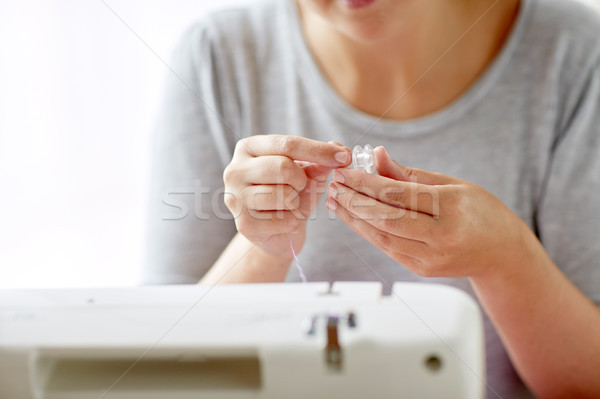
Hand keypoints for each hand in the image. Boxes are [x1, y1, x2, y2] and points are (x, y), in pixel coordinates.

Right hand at [224, 135, 350, 257]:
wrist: (278, 233)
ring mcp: (235, 198)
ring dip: (296, 202)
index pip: (288, 144)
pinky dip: (293, 221)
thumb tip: (342, 148)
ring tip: (289, 204)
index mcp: (249, 148)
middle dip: (302, 180)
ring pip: (282, 194)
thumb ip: (321, 161)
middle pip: (283, 167)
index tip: (344, 156)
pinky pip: (283, 220)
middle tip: (301, 186)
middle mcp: (235, 169)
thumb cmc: (291, 195)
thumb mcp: (308, 174)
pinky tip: (284, 220)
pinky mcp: (243, 224)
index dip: (319, 150)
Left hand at [325, 146, 530, 277]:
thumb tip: (375, 156)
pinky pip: (388, 248)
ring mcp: (432, 258)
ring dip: (354, 218)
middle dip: (354, 201)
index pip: (399, 194)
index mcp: (453, 207)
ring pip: (382, 236)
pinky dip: (367, 231)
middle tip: (333, 185)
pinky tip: (352, 217)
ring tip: (335, 201)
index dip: (366, 183)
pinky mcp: (422, 270)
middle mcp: (442, 236)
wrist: (502, 254)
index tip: (345, 172)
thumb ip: (410, 174)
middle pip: (386, 218)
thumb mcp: (452, 184)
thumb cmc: (480, 212)